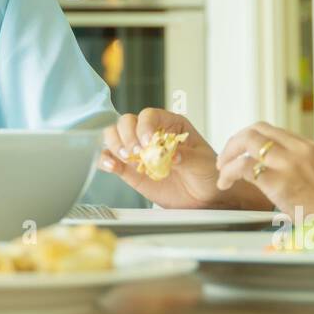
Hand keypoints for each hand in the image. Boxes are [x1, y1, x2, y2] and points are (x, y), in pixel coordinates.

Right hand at [97, 109, 269, 209]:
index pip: (149, 115)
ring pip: (114, 137)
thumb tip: (171, 155)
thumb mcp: (203, 163)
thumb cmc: (208, 173)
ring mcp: (139, 152)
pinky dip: (105, 160)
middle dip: (127, 135)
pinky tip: (110, 166)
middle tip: (137, 153)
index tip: (148, 143)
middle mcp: (150, 134)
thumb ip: (186, 157)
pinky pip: (111, 160)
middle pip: (126, 122)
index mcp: (170, 124)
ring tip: (127, 159)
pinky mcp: (130, 171)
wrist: (206, 198)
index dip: (144, 126)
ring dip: (115, 145)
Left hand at [215, 121, 313, 217]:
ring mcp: (290, 163)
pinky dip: (229, 173)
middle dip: (235, 141)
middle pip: (257, 129)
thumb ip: (306, 170)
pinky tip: (225, 183)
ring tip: (223, 170)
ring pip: (247, 142)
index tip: (242, 151)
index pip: (273, 131)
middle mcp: (300, 149)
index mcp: (311, 148)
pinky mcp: (280, 182)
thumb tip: (288, 177)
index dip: (251, 139)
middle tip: (226, 158)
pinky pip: (245, 167)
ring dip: (229, 154)